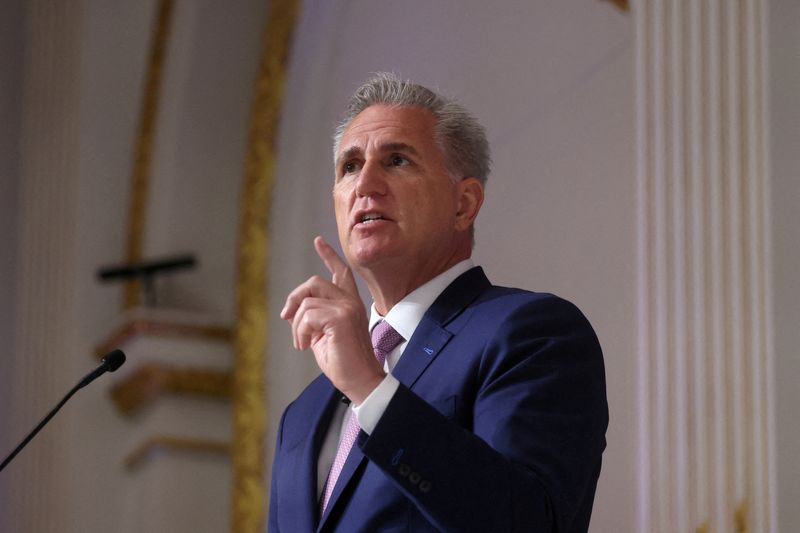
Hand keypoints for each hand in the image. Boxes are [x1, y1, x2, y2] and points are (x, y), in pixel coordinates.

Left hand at [280, 236, 385, 404]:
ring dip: (296, 326)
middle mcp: (351, 301)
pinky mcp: (341, 318)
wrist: (360, 381)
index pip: (341, 272)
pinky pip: (307, 316)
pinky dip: (301, 332)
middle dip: (294, 298)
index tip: (318, 241)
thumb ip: (315, 318)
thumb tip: (294, 311)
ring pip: (307, 302)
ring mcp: (347, 307)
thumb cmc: (343, 363)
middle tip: (286, 317)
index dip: (329, 255)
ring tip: (302, 343)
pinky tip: (306, 345)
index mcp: (349, 304)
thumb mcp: (324, 336)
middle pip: (314, 282)